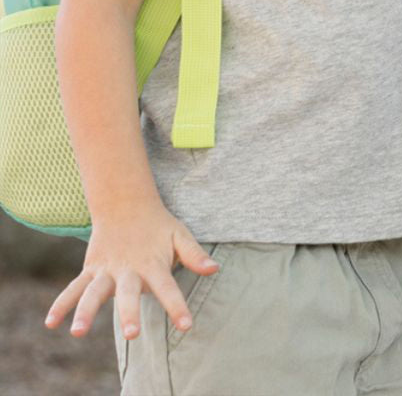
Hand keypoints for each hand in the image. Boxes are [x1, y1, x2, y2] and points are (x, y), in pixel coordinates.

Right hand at [43, 202, 219, 339]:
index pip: (169, 288)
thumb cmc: (158, 226)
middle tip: (132, 334)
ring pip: (94, 292)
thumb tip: (215, 269)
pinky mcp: (91, 269)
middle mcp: (129, 270)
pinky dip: (61, 304)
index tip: (186, 326)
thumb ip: (194, 254)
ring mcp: (107, 270)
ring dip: (85, 311)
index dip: (178, 307)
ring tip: (76, 332)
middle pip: (129, 294)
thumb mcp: (179, 235)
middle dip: (129, 313)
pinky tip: (50, 323)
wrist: (126, 203)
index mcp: (154, 264)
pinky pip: (74, 288)